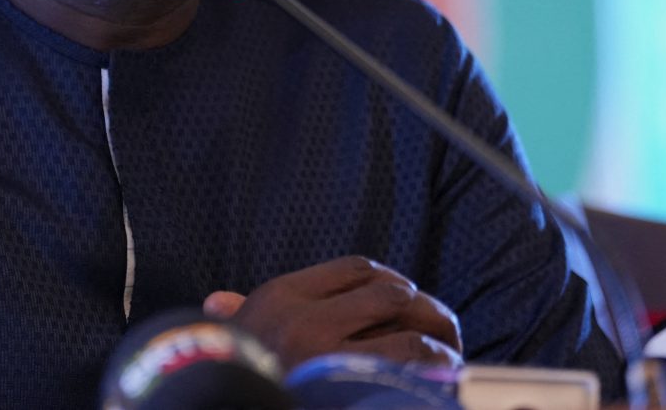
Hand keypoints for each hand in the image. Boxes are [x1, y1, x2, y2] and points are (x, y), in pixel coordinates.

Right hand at [203, 256, 462, 369]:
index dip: (389, 277)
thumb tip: (219, 301)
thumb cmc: (234, 373)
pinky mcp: (343, 386)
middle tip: (438, 323)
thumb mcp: (233, 338)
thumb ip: (236, 313)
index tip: (403, 295)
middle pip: (388, 292)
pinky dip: (431, 364)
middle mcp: (304, 318)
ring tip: (447, 351)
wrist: (218, 397)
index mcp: (280, 296)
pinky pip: (404, 363)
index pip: (354, 268)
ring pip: (404, 327)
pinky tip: (440, 370)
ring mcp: (325, 354)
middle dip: (422, 306)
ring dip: (436, 338)